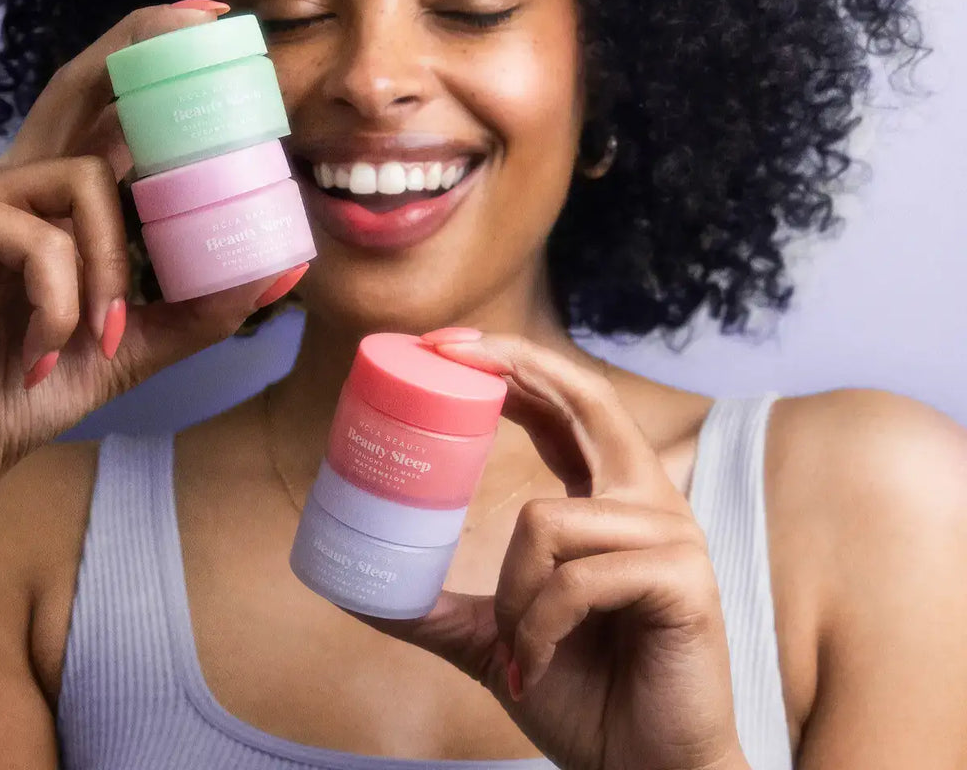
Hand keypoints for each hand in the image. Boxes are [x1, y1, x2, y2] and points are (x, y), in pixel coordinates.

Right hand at [0, 1, 303, 496]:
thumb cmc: (28, 387)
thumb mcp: (138, 342)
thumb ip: (203, 304)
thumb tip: (285, 267)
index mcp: (65, 200)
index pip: (114, 110)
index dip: (156, 60)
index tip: (216, 24)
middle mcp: (25, 181)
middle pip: (84, 84)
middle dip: (144, 42)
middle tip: (208, 21)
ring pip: (88, 179)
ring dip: (114, 266)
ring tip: (104, 334)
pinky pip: (43, 238)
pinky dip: (64, 300)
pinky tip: (43, 348)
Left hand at [358, 334, 745, 769]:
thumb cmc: (583, 696)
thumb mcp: (494, 636)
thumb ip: (437, 607)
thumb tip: (356, 589)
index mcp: (610, 499)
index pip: (566, 404)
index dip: (516, 364)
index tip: (449, 345)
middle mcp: (647, 501)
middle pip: (587, 397)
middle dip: (516, 363)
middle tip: (446, 350)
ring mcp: (672, 534)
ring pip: (548, 519)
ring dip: (511, 594)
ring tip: (516, 647)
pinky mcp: (684, 578)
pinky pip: (576, 577)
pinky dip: (537, 627)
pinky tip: (536, 665)